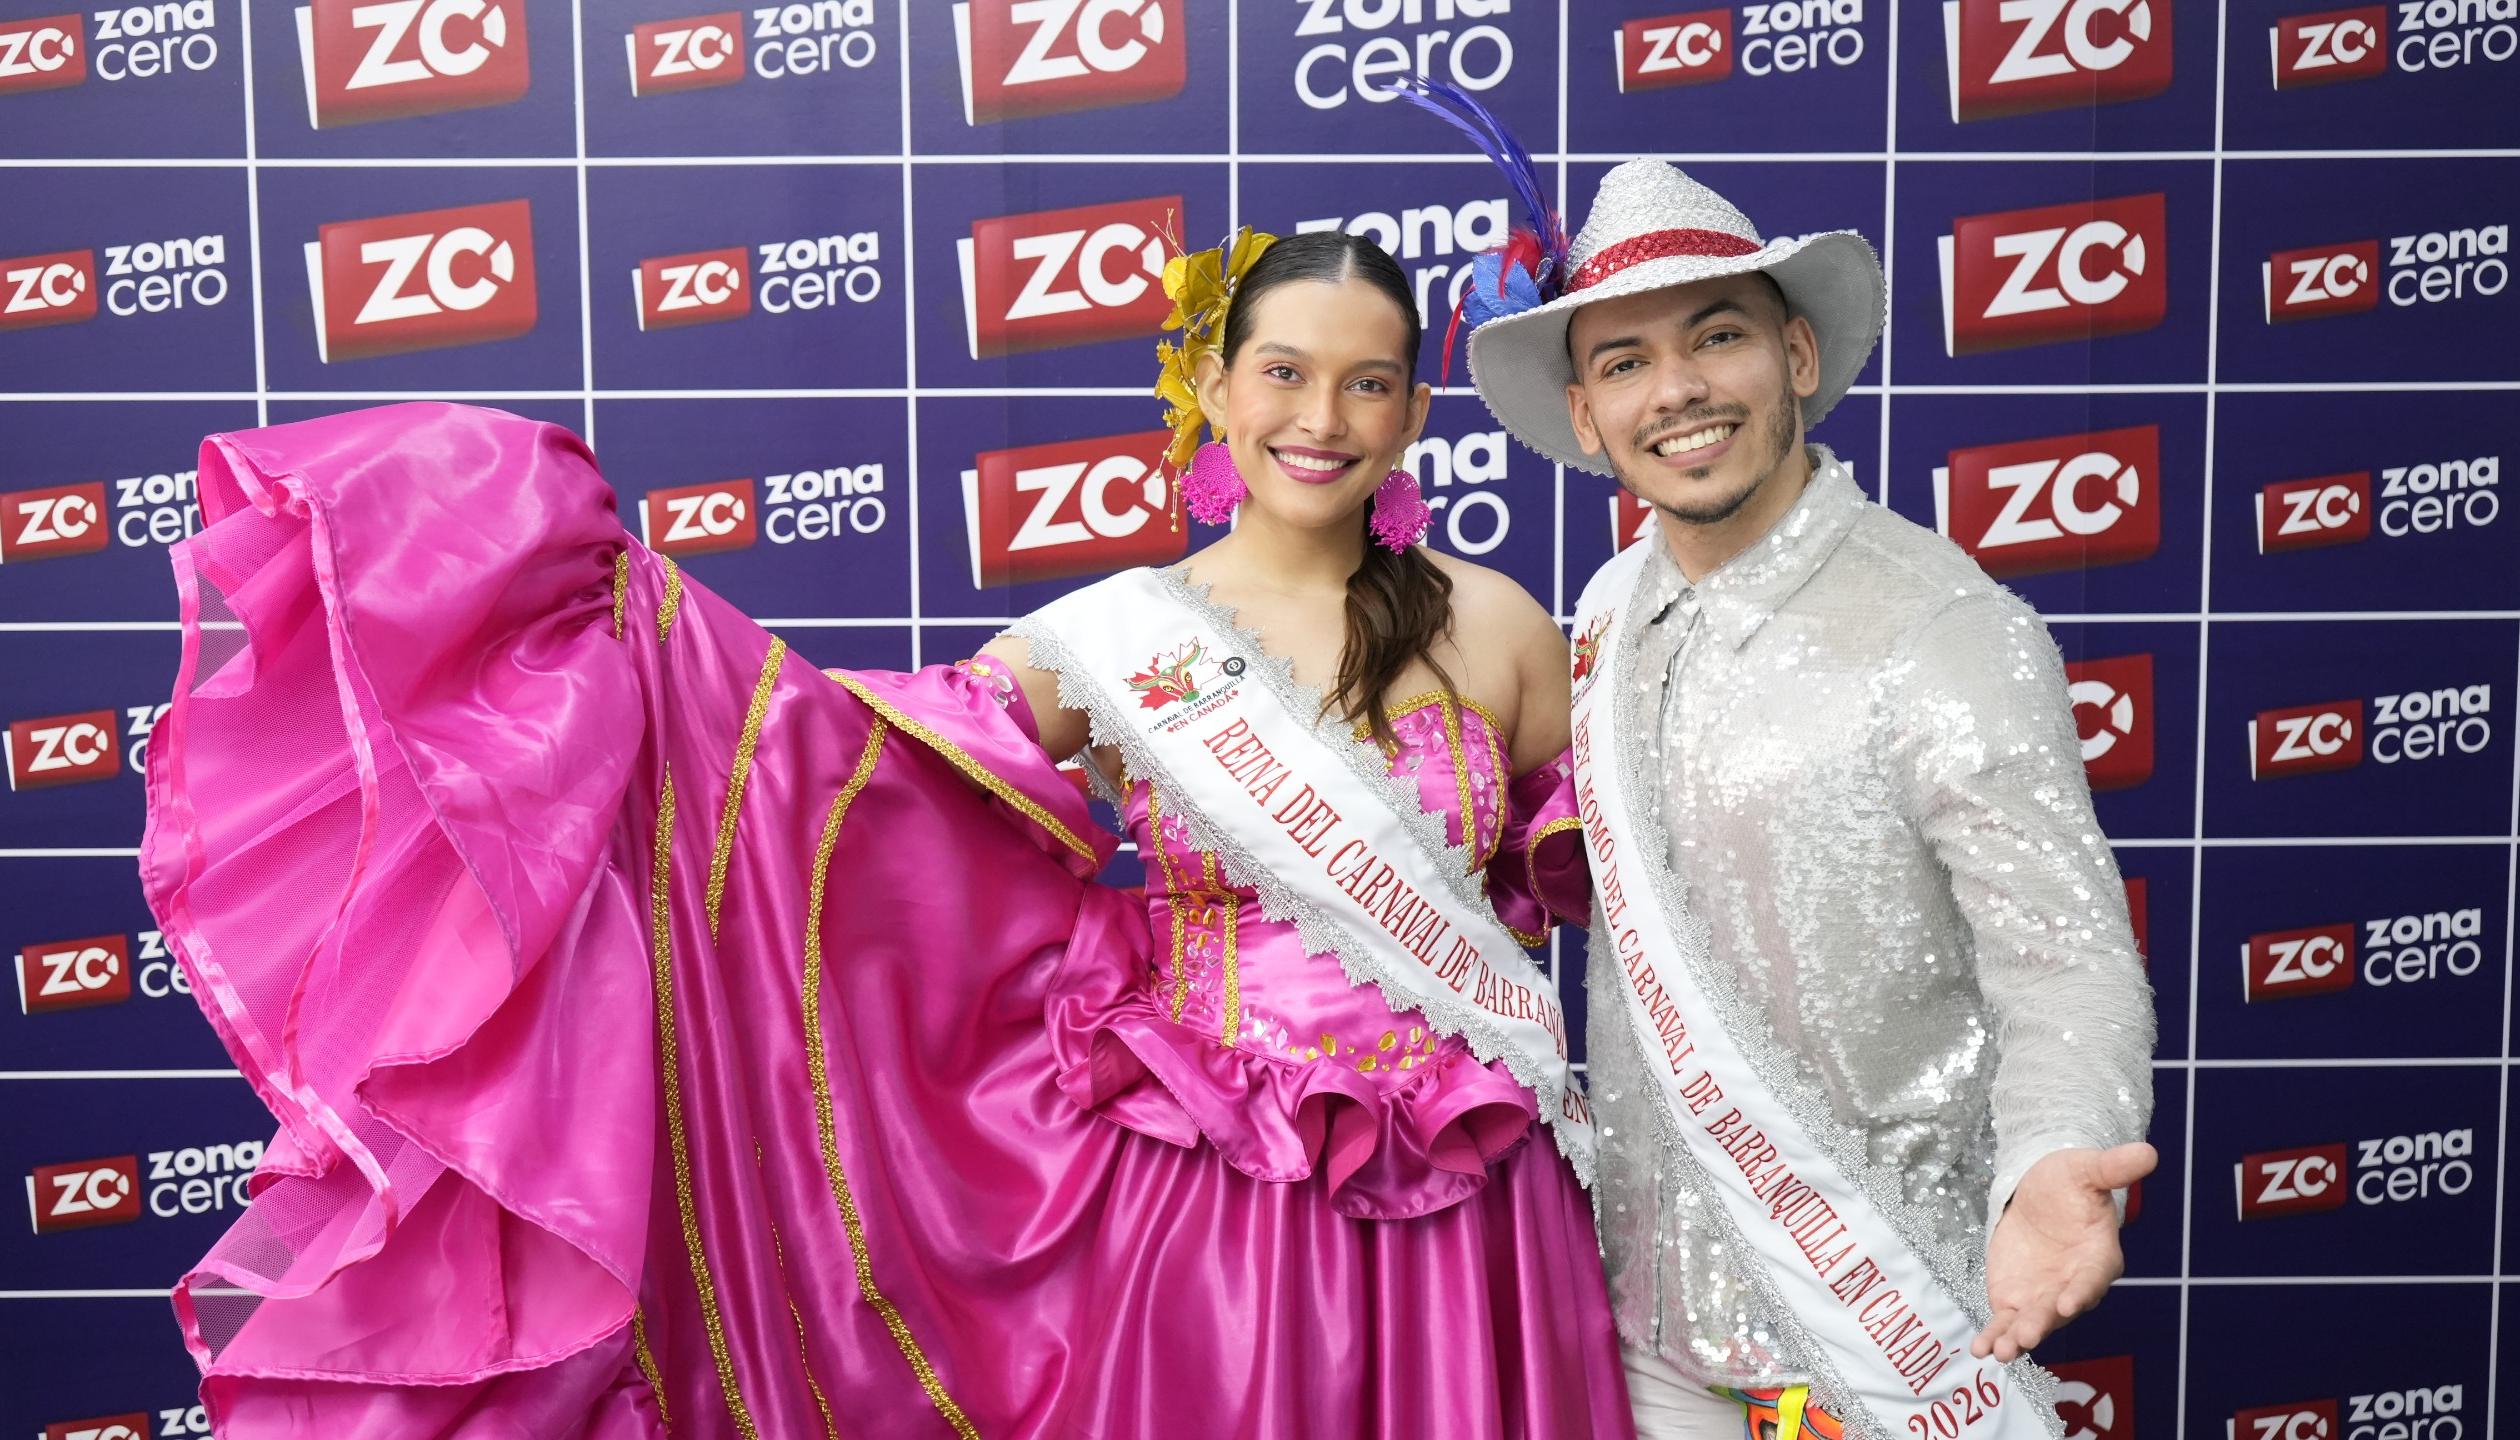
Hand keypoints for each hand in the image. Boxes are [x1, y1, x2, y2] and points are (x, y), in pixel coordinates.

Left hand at [1971, 1142, 2156, 1362]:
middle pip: (2060, 1308)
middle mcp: (2074, 1285)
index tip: (2067, 1302)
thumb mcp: (2085, 1168)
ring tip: (2000, 1352)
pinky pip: (2007, 1323)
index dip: (2081, 1290)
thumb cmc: (2069, 1183)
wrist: (2038, 1194)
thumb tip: (2148, 1152)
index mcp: (2098, 1256)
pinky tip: (1980, 1349)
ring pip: (2033, 1322)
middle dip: (2043, 1322)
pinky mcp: (2017, 1301)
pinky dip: (1995, 1336)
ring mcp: (2045, 1297)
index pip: (2092, 1277)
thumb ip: (2113, 1167)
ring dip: (2017, 1338)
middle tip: (2026, 1335)